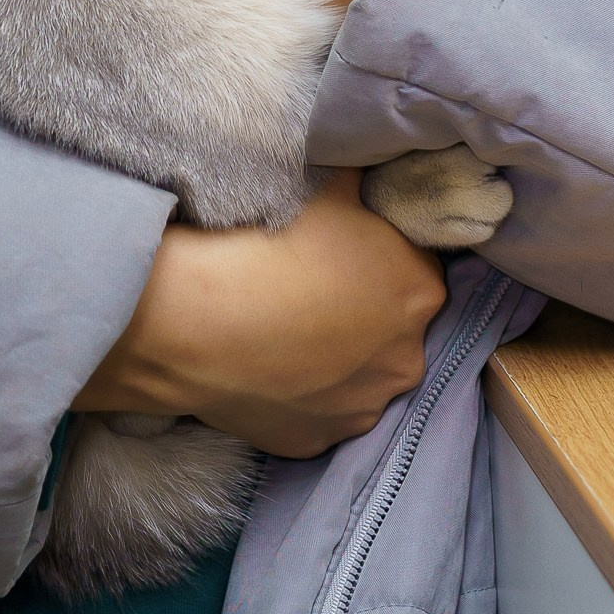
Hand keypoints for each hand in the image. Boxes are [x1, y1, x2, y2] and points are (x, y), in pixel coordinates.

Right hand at [76, 175, 446, 457]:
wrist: (194, 319)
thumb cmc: (266, 244)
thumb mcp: (326, 185)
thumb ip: (362, 181)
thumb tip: (369, 171)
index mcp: (419, 291)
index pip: (415, 269)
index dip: (380, 258)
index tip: (343, 253)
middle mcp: (406, 359)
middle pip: (393, 329)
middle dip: (362, 313)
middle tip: (310, 291)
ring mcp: (361, 408)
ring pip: (358, 377)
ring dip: (335, 359)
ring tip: (284, 330)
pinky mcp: (315, 442)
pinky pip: (317, 411)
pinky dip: (300, 393)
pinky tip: (268, 365)